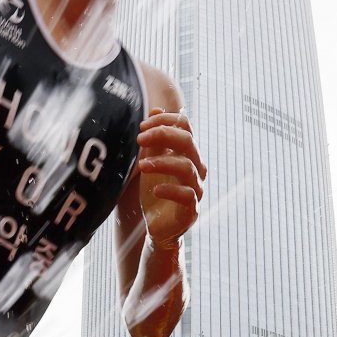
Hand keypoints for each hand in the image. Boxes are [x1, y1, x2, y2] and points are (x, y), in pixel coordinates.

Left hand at [136, 108, 205, 249]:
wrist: (157, 227)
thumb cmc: (154, 193)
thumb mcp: (150, 163)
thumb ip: (154, 141)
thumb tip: (156, 109)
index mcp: (187, 153)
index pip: (185, 126)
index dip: (165, 121)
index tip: (142, 126)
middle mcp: (196, 167)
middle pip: (188, 141)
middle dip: (163, 135)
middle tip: (140, 139)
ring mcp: (196, 188)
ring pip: (187, 166)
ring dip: (162, 163)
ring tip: (142, 166)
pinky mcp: (192, 209)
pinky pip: (187, 195)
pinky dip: (170, 190)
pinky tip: (154, 190)